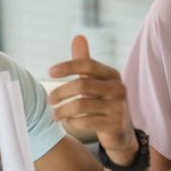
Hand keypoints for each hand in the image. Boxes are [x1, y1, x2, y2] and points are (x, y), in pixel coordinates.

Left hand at [48, 35, 137, 165]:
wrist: (122, 133)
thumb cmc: (104, 103)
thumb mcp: (96, 82)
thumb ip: (85, 62)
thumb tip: (78, 36)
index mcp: (113, 75)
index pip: (88, 65)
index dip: (68, 66)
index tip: (50, 72)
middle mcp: (119, 88)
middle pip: (82, 85)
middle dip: (61, 92)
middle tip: (49, 100)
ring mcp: (119, 107)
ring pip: (81, 105)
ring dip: (62, 110)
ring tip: (54, 114)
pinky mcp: (115, 124)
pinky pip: (85, 122)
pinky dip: (72, 123)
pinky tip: (69, 123)